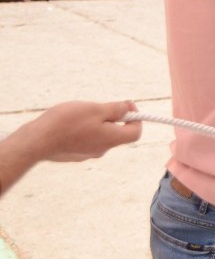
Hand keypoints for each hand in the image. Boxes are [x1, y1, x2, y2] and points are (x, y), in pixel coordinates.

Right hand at [26, 100, 141, 162]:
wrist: (36, 142)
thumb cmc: (67, 123)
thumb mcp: (96, 109)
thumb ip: (116, 109)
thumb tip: (128, 108)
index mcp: (111, 139)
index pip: (135, 132)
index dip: (135, 117)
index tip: (125, 104)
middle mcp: (102, 150)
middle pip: (117, 132)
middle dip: (112, 117)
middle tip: (97, 106)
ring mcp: (86, 153)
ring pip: (100, 134)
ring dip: (96, 122)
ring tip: (79, 113)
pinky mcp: (73, 154)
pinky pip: (85, 139)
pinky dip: (83, 129)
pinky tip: (68, 123)